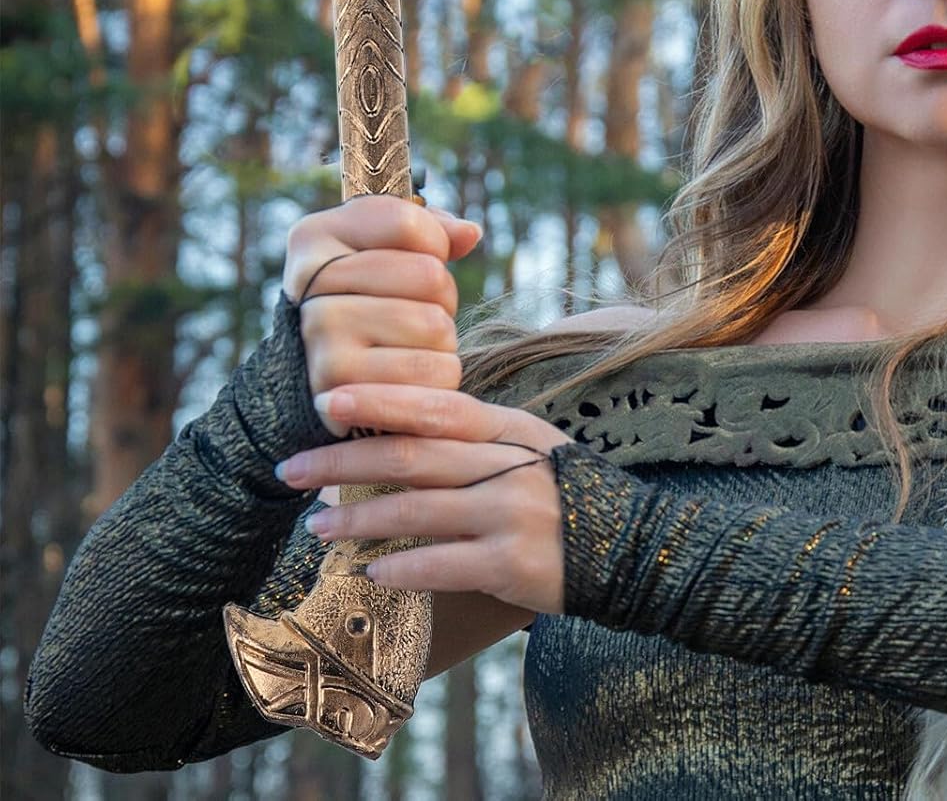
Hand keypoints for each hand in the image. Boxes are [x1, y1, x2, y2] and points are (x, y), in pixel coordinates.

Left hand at [275, 382, 575, 614]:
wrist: (631, 548)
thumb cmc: (565, 495)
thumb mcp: (528, 449)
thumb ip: (472, 440)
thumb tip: (394, 437)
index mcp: (510, 429)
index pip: (435, 406)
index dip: (378, 400)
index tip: (326, 398)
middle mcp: (508, 464)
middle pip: (412, 456)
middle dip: (343, 461)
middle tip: (291, 468)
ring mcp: (511, 513)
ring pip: (418, 510)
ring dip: (358, 519)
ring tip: (315, 529)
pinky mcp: (513, 564)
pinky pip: (443, 564)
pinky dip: (402, 566)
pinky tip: (369, 570)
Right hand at [283, 195, 483, 436]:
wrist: (315, 375)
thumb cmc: (364, 299)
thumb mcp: (383, 249)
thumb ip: (430, 229)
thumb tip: (470, 233)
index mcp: (314, 238)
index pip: (408, 223)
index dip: (434, 242)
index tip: (419, 258)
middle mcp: (309, 286)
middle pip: (430, 276)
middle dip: (441, 295)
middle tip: (416, 310)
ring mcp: (321, 338)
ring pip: (437, 327)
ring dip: (442, 341)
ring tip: (411, 344)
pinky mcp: (343, 393)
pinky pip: (435, 376)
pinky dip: (439, 379)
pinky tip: (412, 378)